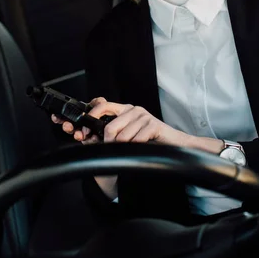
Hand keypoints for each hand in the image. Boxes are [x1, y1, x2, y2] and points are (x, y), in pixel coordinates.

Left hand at [52, 97, 223, 152]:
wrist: (175, 144)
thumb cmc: (150, 141)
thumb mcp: (128, 135)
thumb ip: (112, 134)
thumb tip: (89, 137)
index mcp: (125, 110)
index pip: (103, 106)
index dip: (91, 116)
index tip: (84, 130)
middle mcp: (133, 110)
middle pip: (110, 127)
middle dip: (108, 143)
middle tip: (112, 151)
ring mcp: (143, 116)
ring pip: (122, 136)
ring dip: (123, 148)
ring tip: (131, 150)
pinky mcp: (153, 125)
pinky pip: (136, 140)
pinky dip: (136, 147)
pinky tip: (141, 147)